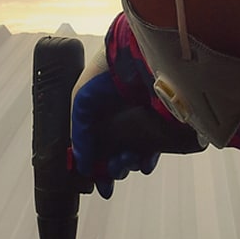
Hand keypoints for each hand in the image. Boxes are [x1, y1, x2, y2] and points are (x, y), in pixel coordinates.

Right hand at [72, 61, 202, 198]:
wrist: (138, 58)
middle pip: (113, 155)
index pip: (94, 146)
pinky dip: (147, 160)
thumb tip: (83, 166)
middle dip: (111, 168)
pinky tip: (144, 161)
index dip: (94, 165)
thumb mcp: (80, 104)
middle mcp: (118, 119)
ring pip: (133, 156)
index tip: (94, 180)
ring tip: (127, 160)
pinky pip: (153, 150)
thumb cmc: (106, 74)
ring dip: (127, 165)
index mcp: (98, 113)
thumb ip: (79, 137)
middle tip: (112, 170)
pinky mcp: (160, 126)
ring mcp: (140, 123)